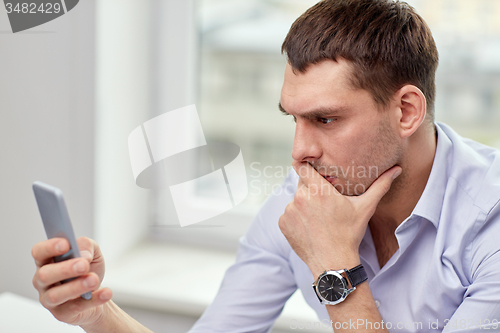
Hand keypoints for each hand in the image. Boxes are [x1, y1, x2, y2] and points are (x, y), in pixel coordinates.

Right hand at [32, 237, 111, 325]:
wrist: (97, 293)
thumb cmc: (88, 269)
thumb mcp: (92, 252)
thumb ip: (86, 246)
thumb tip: (83, 255)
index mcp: (47, 261)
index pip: (39, 252)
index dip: (50, 247)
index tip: (66, 244)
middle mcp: (43, 280)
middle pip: (45, 274)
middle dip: (65, 269)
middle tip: (84, 265)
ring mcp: (49, 299)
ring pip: (56, 295)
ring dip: (76, 286)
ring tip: (94, 280)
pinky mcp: (62, 313)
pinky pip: (75, 308)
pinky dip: (93, 300)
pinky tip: (106, 292)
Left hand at [278, 160, 401, 276]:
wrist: (333, 262)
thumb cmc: (350, 234)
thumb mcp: (365, 208)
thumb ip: (380, 186)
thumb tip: (396, 169)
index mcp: (319, 189)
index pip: (301, 165)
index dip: (304, 164)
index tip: (308, 166)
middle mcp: (301, 197)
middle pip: (301, 183)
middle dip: (310, 187)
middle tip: (323, 200)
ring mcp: (290, 210)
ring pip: (295, 199)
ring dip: (304, 204)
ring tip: (318, 217)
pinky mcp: (283, 223)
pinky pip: (288, 213)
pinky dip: (296, 217)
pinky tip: (310, 227)